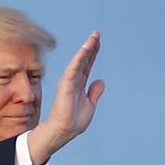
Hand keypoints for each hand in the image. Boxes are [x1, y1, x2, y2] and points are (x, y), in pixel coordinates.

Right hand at [28, 31, 104, 164]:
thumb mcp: (90, 104)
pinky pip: (74, 68)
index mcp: (80, 84)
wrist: (65, 131)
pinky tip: (86, 49)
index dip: (93, 53)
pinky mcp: (66, 84)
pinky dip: (80, 58)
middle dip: (91, 46)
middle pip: (84, 59)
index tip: (98, 41)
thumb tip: (100, 81)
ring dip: (87, 49)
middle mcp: (74, 79)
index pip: (87, 65)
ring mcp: (69, 81)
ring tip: (94, 37)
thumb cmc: (74, 120)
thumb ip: (94, 92)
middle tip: (97, 33)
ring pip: (79, 61)